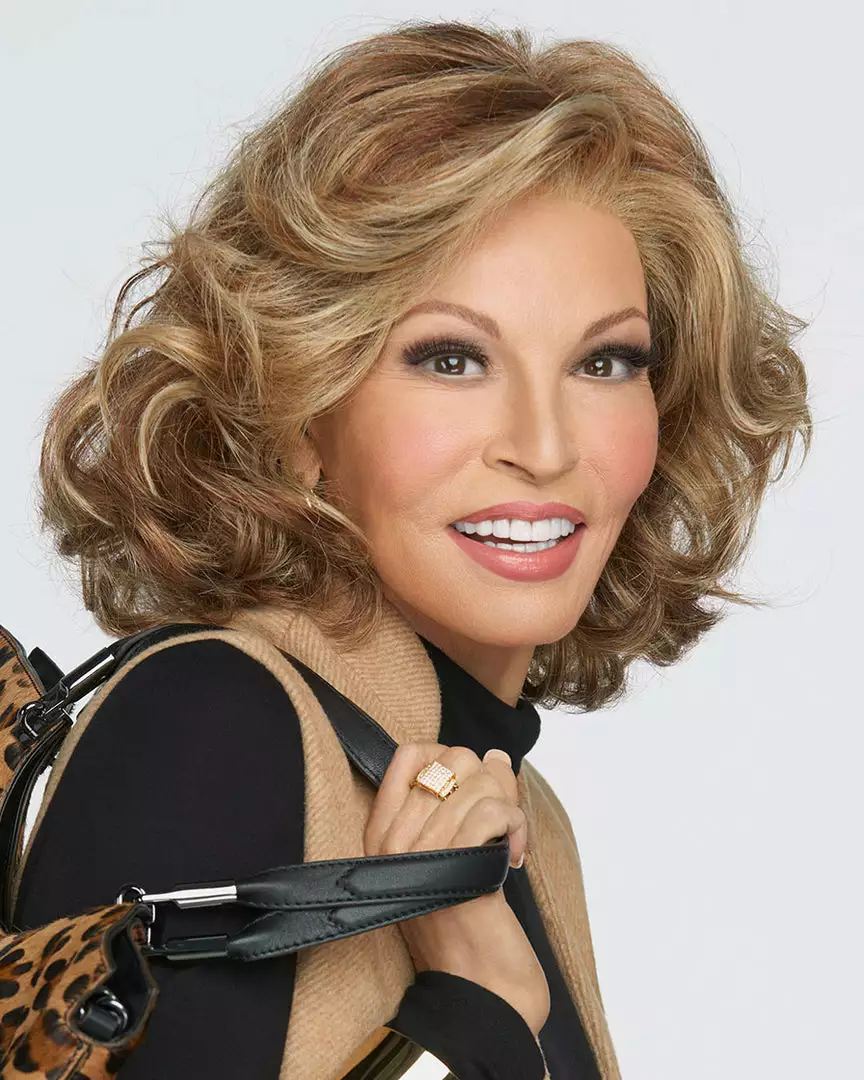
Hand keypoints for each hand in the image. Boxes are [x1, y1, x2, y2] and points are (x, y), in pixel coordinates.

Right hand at [363, 741, 550, 1036]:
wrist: (482, 995)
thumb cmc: (470, 925)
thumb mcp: (456, 854)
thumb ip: (467, 801)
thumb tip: (496, 756)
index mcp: (381, 835)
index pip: (409, 755)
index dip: (450, 759)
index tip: (470, 794)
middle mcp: (392, 843)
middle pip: (453, 761)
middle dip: (490, 784)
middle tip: (498, 825)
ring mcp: (421, 858)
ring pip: (478, 781)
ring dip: (509, 807)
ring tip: (507, 844)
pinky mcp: (457, 872)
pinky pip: (494, 810)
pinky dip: (517, 826)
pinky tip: (514, 857)